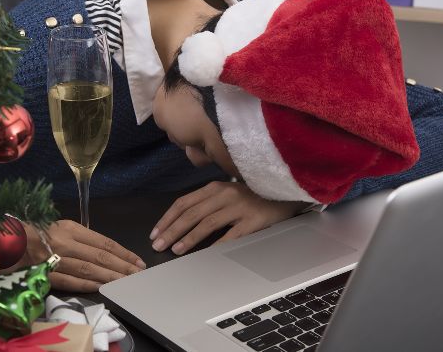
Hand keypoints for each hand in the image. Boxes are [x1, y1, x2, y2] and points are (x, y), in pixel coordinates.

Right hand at [19, 220, 146, 292]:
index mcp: (69, 228)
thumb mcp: (59, 227)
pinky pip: (70, 281)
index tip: (138, 260)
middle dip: (123, 267)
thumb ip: (81, 237)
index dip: (123, 252)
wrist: (2, 242)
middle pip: (101, 257)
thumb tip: (106, 250)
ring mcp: (54, 259)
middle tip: (138, 274)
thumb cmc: (34, 233)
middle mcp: (64, 242)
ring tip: (126, 283)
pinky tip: (102, 288)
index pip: (104, 242)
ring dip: (110, 278)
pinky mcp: (44, 275)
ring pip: (89, 270)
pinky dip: (87, 285)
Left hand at [150, 181, 307, 254]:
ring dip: (189, 237)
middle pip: (191, 213)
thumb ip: (209, 204)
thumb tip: (182, 223)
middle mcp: (225, 194)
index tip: (156, 232)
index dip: (168, 218)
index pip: (184, 202)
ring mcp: (240, 206)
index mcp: (215, 187)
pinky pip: (231, 234)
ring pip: (207, 223)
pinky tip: (205, 254)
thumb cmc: (254, 196)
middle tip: (158, 245)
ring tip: (176, 249)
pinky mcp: (254, 219)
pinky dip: (216, 245)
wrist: (286, 194)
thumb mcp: (229, 194)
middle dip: (171, 230)